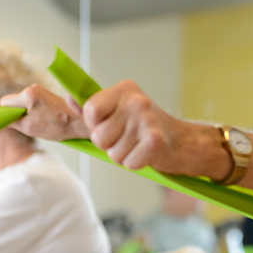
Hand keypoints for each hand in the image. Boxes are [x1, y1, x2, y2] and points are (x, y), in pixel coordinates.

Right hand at [0, 84, 90, 141]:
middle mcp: (33, 88)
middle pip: (13, 101)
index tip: (11, 122)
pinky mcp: (46, 93)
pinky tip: (44, 117)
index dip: (5, 114)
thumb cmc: (57, 126)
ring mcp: (40, 89)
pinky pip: (31, 101)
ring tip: (40, 121)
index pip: (4, 102)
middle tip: (28, 124)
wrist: (79, 122)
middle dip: (16, 113)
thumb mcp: (28, 127)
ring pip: (22, 102)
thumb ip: (10, 121)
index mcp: (27, 95)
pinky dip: (34, 110)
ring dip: (26, 112)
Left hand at [81, 80, 229, 176]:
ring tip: (137, 145)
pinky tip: (146, 154)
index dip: (95, 125)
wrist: (182, 142)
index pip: (90, 110)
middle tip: (126, 138)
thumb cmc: (145, 127)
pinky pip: (128, 163)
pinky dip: (135, 164)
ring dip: (123, 155)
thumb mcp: (119, 110)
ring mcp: (147, 120)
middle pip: (99, 136)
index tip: (109, 126)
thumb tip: (69, 97)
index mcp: (125, 89)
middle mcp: (136, 101)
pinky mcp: (155, 141)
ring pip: (113, 153)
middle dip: (109, 145)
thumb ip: (92, 107)